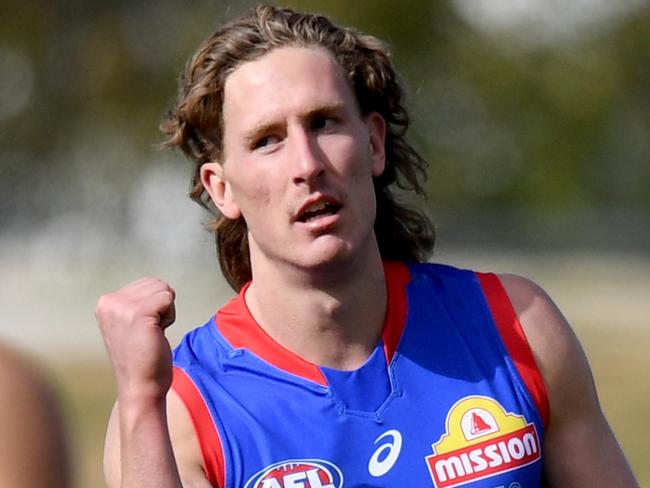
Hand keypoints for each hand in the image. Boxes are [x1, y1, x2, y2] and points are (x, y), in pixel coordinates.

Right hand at [96, 278, 175, 401]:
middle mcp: (109, 302)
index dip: (154, 305)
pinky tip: (156, 335)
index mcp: (105, 302)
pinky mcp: (139, 314)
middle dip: (161, 306)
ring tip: (151, 333)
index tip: (141, 329)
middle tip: (148, 332)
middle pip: (156, 283)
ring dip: (166, 312)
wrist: (140, 387)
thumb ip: (137, 301)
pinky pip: (168, 299)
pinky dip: (169, 317)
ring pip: (164, 289)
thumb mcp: (130, 322)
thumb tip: (158, 283)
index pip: (147, 283)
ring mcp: (122, 307)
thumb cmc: (142, 357)